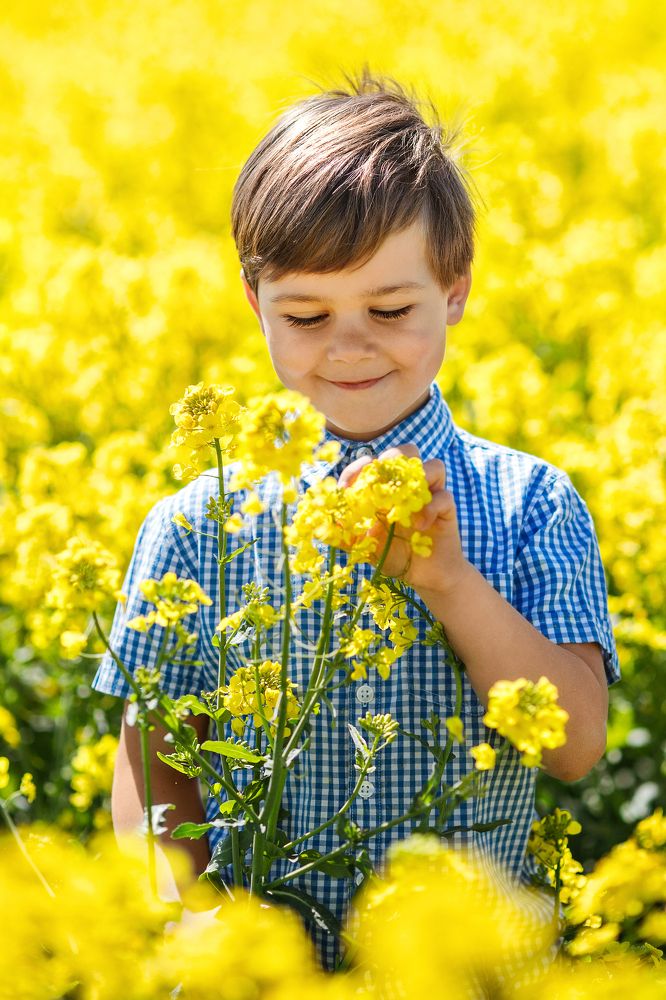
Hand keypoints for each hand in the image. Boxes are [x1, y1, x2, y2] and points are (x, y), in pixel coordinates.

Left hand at [337, 444, 470, 596]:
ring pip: (433, 465)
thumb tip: (316, 523)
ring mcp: (428, 495)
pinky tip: (420, 526)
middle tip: (382, 482)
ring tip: (404, 501)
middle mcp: (407, 486)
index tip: (354, 478)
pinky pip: (445, 495)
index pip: (372, 463)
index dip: (360, 466)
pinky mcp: (446, 510)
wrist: (423, 576)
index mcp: (384, 488)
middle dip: (393, 459)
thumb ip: (340, 534)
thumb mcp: (359, 546)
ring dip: (419, 477)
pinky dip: (432, 507)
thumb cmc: (390, 555)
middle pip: (406, 451)